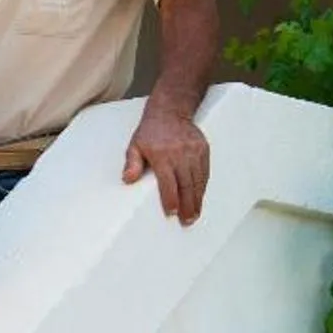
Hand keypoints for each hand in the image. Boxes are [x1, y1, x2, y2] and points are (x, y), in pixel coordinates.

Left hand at [123, 106, 209, 224]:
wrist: (170, 111)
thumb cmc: (150, 132)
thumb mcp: (135, 145)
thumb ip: (131, 163)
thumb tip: (127, 180)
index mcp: (162, 155)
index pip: (168, 182)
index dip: (170, 199)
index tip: (171, 213)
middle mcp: (180, 154)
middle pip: (186, 184)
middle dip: (187, 205)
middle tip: (187, 221)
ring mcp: (194, 151)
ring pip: (198, 180)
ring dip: (197, 199)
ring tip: (194, 215)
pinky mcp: (203, 149)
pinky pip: (205, 171)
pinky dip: (203, 186)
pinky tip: (200, 197)